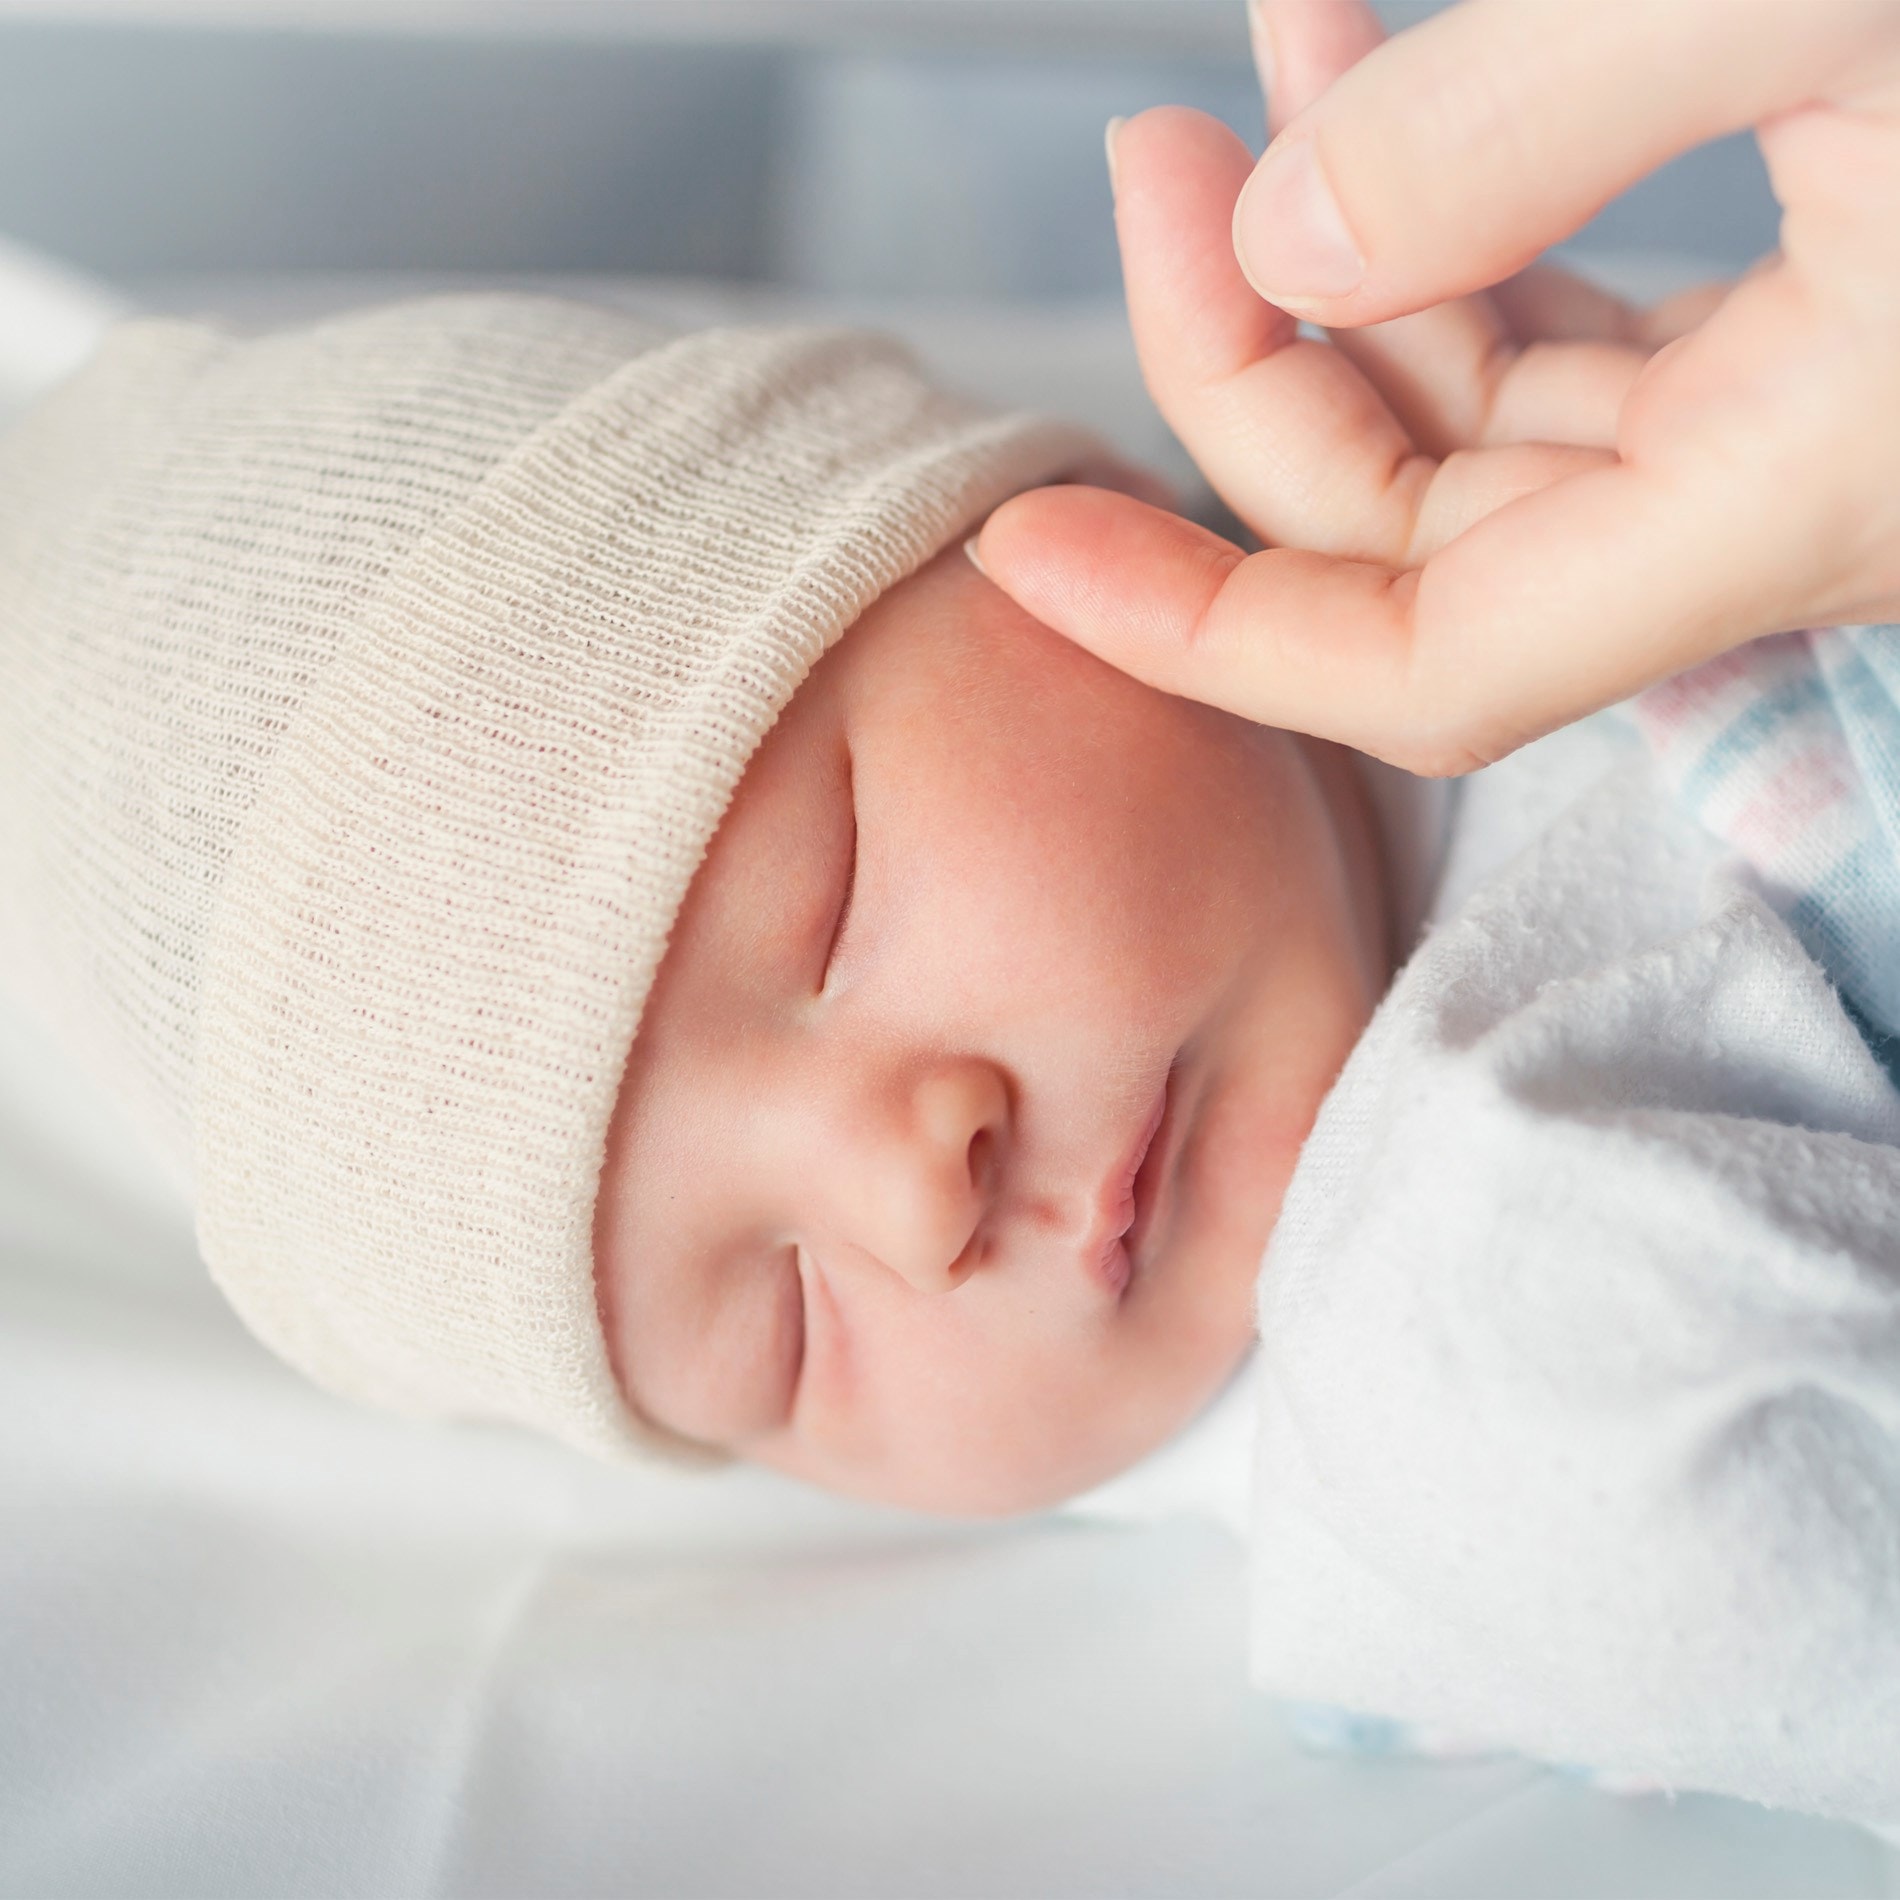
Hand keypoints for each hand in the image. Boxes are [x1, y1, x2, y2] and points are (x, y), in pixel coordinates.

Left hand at [973, 0, 1899, 774]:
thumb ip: (1536, 118)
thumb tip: (1293, 223)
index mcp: (1784, 500)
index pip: (1412, 666)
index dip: (1198, 630)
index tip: (1019, 544)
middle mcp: (1772, 507)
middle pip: (1406, 532)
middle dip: (1243, 363)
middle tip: (1153, 158)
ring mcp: (1793, 429)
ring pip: (1477, 427)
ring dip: (1338, 263)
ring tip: (1254, 63)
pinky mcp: (1818, 328)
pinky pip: (1568, 335)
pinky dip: (1456, 225)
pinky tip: (1378, 76)